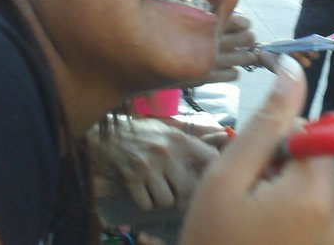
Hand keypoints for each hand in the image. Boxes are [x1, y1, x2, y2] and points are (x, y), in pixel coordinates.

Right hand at [90, 118, 218, 208]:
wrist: (109, 133)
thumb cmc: (145, 132)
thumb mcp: (171, 129)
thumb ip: (196, 136)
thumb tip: (224, 135)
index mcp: (181, 139)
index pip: (210, 159)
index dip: (212, 172)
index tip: (206, 178)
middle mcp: (167, 153)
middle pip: (189, 189)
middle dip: (184, 194)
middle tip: (178, 191)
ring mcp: (148, 167)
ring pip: (167, 201)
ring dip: (164, 199)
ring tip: (160, 189)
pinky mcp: (131, 179)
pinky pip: (147, 204)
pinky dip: (147, 202)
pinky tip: (145, 191)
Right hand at [179, 60, 333, 244]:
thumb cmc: (213, 242)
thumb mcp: (228, 178)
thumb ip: (266, 122)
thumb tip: (293, 70)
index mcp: (316, 191)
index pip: (315, 131)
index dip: (281, 141)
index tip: (255, 168)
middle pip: (320, 159)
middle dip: (287, 167)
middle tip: (251, 198)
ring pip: (322, 186)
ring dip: (294, 192)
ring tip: (260, 221)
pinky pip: (327, 214)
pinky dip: (304, 216)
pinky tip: (273, 235)